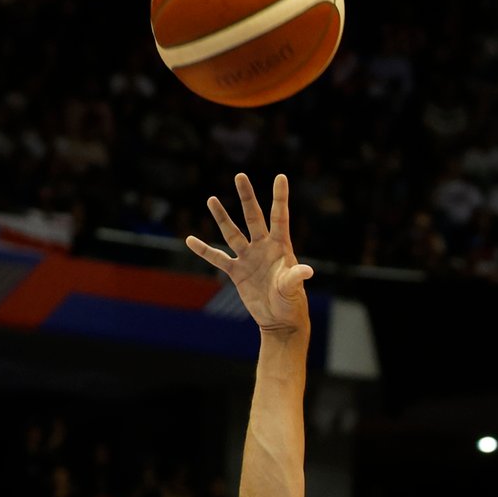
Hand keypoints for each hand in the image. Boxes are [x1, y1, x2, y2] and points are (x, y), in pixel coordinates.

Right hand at [185, 173, 312, 335]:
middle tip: (240, 176)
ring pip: (232, 233)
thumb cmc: (291, 303)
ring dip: (222, 217)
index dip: (280, 197)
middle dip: (246, 197)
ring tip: (211, 199)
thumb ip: (295, 278)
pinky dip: (204, 250)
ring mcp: (248, 258)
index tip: (280, 176)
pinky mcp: (236, 272)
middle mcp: (263, 247)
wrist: (279, 320)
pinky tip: (191, 240)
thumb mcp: (292, 289)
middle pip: (253, 217)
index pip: (279, 217)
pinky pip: (217, 258)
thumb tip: (306, 271)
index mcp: (280, 246)